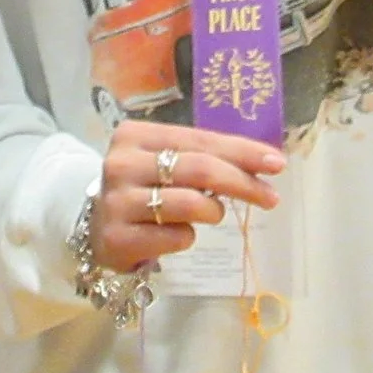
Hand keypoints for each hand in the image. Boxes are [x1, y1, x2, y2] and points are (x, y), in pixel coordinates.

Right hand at [93, 120, 284, 273]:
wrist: (96, 229)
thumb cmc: (143, 189)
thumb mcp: (166, 164)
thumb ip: (204, 157)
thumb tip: (264, 162)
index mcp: (135, 135)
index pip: (200, 139)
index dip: (242, 152)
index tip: (277, 163)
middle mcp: (122, 164)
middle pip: (199, 169)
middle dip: (242, 183)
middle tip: (270, 197)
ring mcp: (117, 202)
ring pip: (191, 204)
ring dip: (213, 211)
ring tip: (211, 214)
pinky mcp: (118, 238)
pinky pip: (177, 237)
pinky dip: (188, 237)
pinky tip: (176, 234)